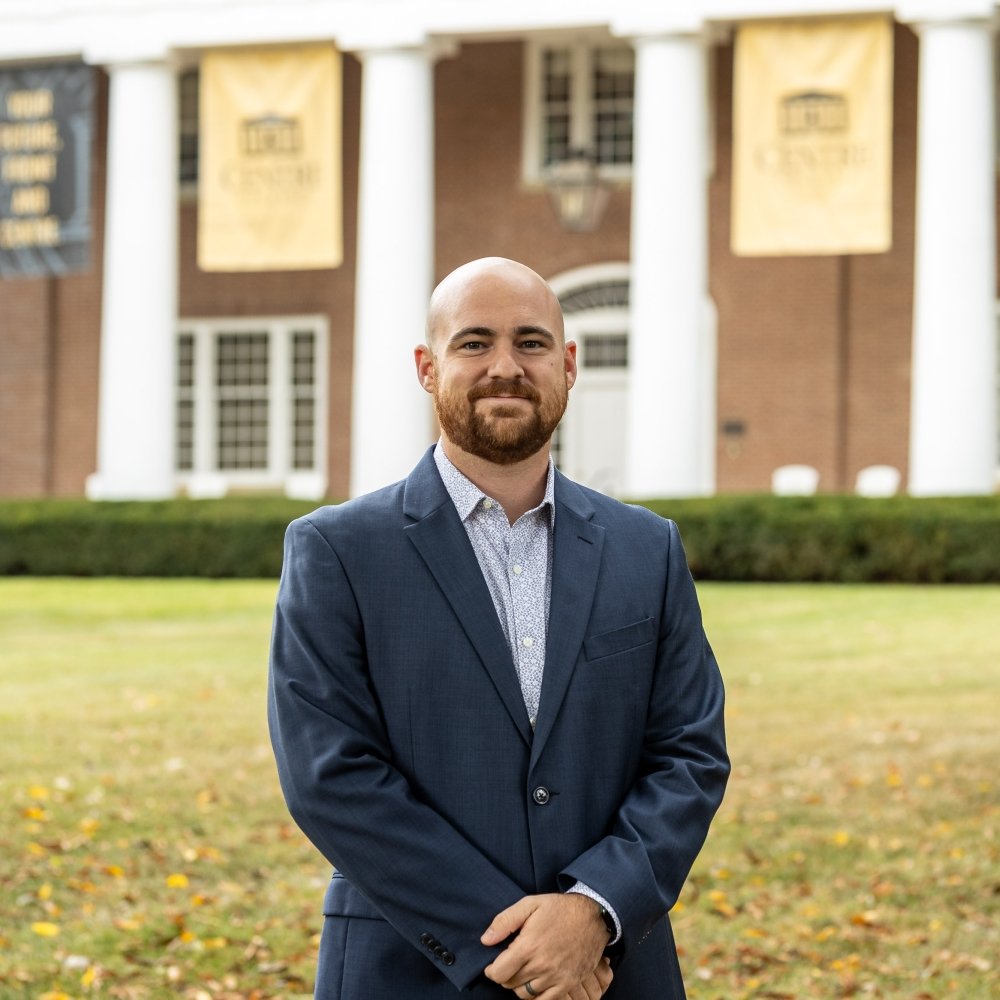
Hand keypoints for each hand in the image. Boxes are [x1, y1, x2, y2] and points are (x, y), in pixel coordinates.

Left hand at [481, 893, 610, 997]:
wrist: (593, 916)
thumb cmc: (559, 908)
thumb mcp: (529, 904)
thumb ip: (505, 921)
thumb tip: (486, 940)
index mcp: (529, 946)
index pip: (499, 973)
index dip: (492, 970)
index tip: (493, 965)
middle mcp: (542, 965)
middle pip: (511, 984)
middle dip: (506, 975)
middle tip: (511, 963)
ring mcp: (556, 977)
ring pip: (526, 995)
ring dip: (520, 985)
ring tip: (524, 970)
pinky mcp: (568, 984)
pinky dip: (537, 996)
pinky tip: (537, 982)